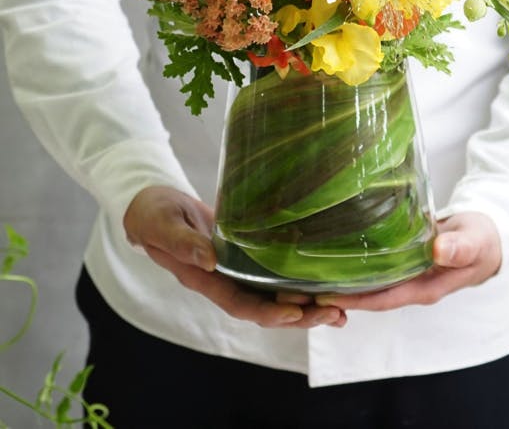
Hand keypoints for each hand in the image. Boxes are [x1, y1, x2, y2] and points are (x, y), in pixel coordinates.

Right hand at [123, 185, 346, 328]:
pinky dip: (297, 279)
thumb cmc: (153, 215)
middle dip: (300, 315)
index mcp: (203, 279)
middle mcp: (224, 281)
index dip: (268, 311)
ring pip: (273, 294)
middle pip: (265, 307)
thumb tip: (210, 260)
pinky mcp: (245, 255)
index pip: (240, 304)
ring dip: (305, 304)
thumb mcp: (162, 225)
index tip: (296, 312)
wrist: (153, 207)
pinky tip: (322, 278)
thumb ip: (182, 243)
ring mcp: (236, 270)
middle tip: (335, 314)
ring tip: (340, 308)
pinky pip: (273, 273)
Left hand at [313, 212, 501, 310]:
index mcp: (425, 287)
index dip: (353, 298)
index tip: (323, 296)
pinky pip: (372, 270)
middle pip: (368, 297)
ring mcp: (405, 276)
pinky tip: (329, 258)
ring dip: (339, 282)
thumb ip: (460, 246)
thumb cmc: (483, 239)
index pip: (382, 298)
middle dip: (336, 296)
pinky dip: (351, 267)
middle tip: (297, 289)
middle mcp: (410, 286)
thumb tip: (439, 250)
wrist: (489, 238)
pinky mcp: (401, 262)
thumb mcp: (476, 239)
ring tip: (303, 276)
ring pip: (367, 285)